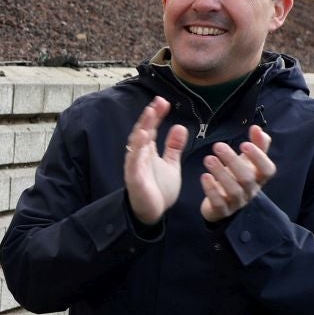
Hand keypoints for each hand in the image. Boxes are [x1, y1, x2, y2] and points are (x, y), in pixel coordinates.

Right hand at [125, 96, 187, 225]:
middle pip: (142, 132)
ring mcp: (135, 166)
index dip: (156, 115)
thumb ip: (173, 147)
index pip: (151, 129)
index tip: (163, 102)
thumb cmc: (159, 189)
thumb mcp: (171, 164)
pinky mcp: (134, 178)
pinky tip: (141, 137)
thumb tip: (179, 127)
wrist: (153, 212)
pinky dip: (136, 149)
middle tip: (157, 102)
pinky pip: (133, 161)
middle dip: (149, 117)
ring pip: (136, 144)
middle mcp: (140, 156)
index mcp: (148, 151)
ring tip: (149, 114)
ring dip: (142, 128)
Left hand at [200, 126, 275, 221]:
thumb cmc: (237, 177)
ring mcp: (237, 202)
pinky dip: (211, 190)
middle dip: (233, 161)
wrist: (223, 203)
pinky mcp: (222, 210)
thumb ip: (257, 145)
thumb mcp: (249, 161)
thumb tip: (257, 128)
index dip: (258, 158)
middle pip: (247, 178)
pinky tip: (204, 176)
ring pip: (233, 190)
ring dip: (221, 173)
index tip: (244, 144)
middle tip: (218, 146)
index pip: (267, 170)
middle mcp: (251, 191)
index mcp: (259, 178)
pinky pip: (219, 203)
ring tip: (208, 159)